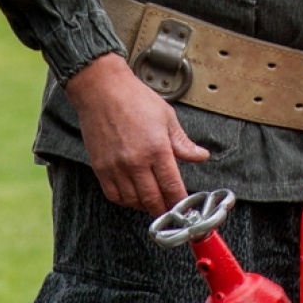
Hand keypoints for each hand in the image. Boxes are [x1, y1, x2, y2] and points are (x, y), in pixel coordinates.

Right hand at [64, 53, 209, 215]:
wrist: (101, 90)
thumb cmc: (134, 99)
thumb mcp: (166, 117)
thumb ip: (183, 142)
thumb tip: (201, 156)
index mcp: (157, 149)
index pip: (172, 186)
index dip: (180, 202)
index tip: (185, 208)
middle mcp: (136, 162)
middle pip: (153, 200)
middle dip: (165, 210)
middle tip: (171, 212)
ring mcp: (116, 167)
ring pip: (134, 201)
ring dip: (146, 207)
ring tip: (154, 203)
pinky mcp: (100, 168)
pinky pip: (114, 196)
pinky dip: (126, 201)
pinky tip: (134, 196)